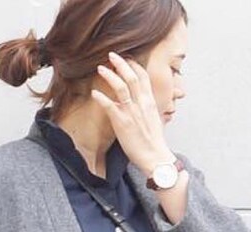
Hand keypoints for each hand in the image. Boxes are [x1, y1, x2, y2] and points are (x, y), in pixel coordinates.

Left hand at [91, 51, 174, 175]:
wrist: (155, 157)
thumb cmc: (154, 142)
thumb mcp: (155, 119)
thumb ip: (148, 108)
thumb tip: (145, 105)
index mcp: (150, 101)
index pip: (143, 76)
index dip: (134, 64)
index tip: (126, 58)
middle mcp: (141, 103)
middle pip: (131, 76)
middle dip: (121, 63)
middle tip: (111, 55)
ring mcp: (131, 112)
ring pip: (120, 86)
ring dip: (110, 75)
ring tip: (101, 68)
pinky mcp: (122, 122)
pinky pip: (109, 106)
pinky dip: (101, 97)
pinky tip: (94, 93)